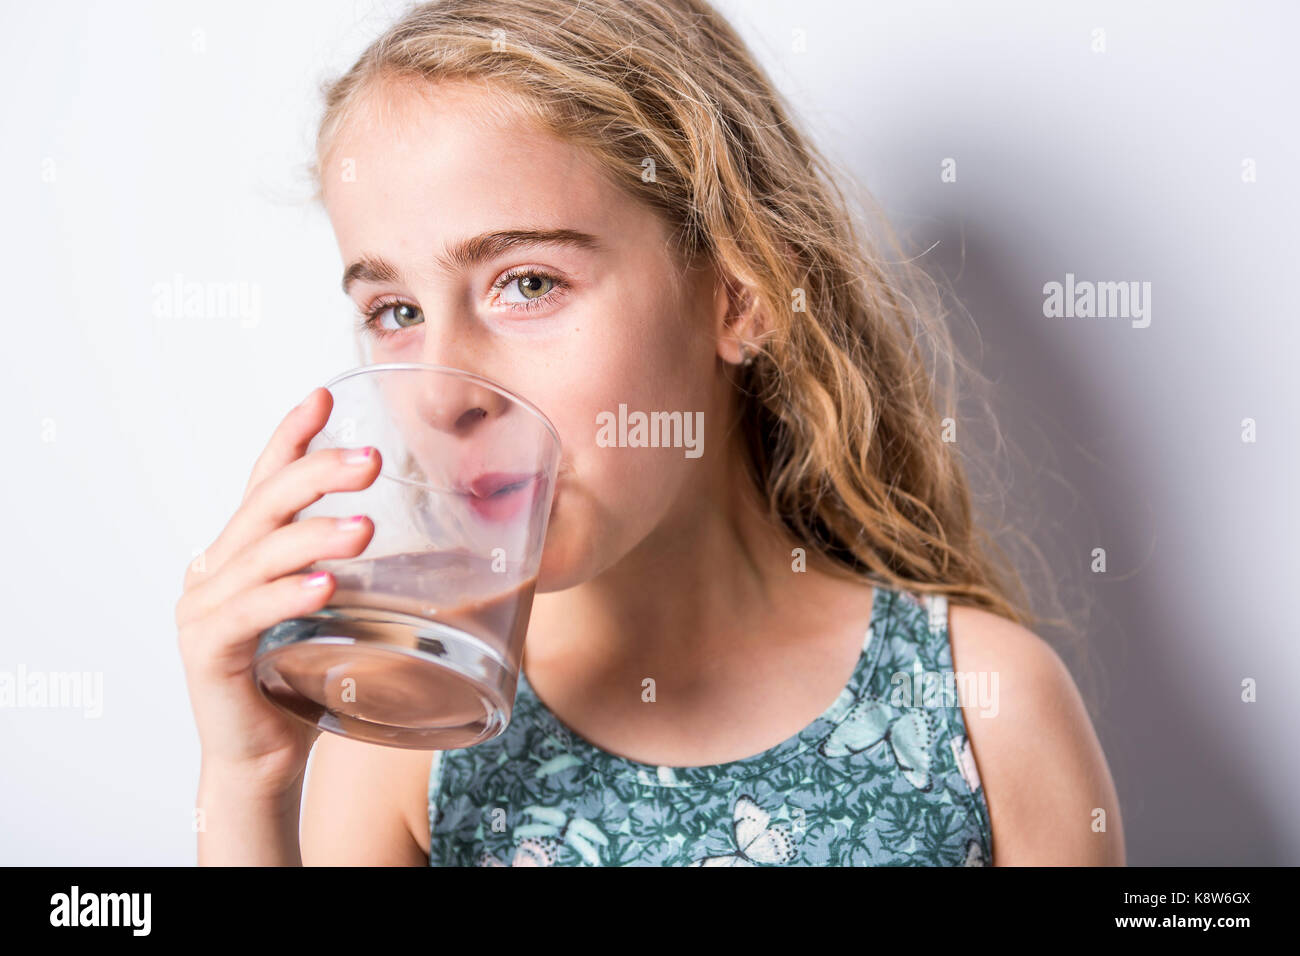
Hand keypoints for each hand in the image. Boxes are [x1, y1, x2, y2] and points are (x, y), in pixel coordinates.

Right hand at [175, 387, 380, 799]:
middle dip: (317, 473)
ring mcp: (204, 609)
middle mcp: (215, 570)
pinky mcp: (207, 651)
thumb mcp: (344, 618)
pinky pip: (248, 612)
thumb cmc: (305, 686)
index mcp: (244, 553)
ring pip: (260, 553)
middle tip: (370, 460)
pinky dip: (287, 595)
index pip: (265, 480)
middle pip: (264, 503)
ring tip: (365, 528)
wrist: (262, 763)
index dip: (292, 437)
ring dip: (314, 535)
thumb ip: (374, 580)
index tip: (324, 395)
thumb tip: (461, 554)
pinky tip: (325, 586)